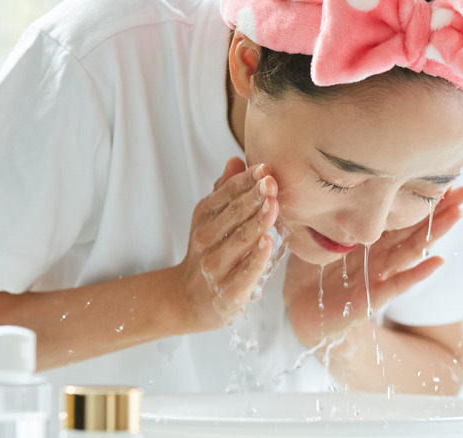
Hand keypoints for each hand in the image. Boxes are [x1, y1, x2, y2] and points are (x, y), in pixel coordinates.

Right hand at [173, 157, 278, 332]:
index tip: (265, 168)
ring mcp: (216, 266)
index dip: (245, 181)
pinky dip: (256, 258)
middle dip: (254, 197)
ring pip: (239, 241)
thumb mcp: (211, 219)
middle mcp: (206, 239)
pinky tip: (268, 243)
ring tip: (273, 206)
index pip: (225, 194)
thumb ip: (224, 190)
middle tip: (272, 182)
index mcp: (204, 216)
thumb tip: (236, 160)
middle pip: (233, 215)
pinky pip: (244, 272)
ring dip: (257, 222)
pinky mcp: (228, 291)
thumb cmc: (208, 251)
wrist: (188, 299)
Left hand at [283, 187, 462, 347]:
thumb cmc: (310, 268)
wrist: (301, 309)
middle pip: (416, 229)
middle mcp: (381, 255)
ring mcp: (379, 276)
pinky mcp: (370, 297)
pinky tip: (437, 260)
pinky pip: (397, 284)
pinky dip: (417, 273)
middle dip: (442, 210)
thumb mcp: (317, 232)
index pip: (402, 214)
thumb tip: (329, 172)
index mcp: (371, 238)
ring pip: (413, 251)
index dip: (423, 197)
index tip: (447, 175)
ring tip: (459, 214)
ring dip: (436, 233)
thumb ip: (329, 209)